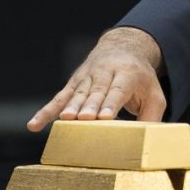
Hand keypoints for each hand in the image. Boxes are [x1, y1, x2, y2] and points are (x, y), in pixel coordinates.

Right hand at [26, 27, 166, 131]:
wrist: (123, 48)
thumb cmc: (141, 79)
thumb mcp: (155, 93)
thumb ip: (152, 115)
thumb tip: (149, 140)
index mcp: (128, 74)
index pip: (118, 89)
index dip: (111, 102)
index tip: (104, 116)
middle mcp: (105, 72)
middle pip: (96, 91)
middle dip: (89, 105)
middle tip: (84, 119)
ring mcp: (87, 77)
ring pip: (77, 94)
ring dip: (70, 107)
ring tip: (64, 120)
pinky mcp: (74, 84)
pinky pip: (58, 98)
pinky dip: (46, 111)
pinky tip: (34, 125)